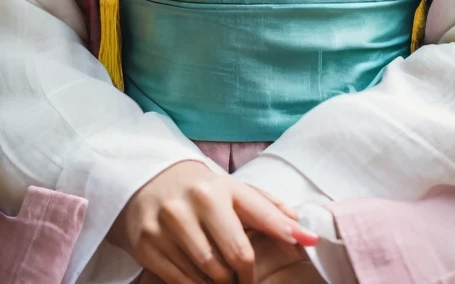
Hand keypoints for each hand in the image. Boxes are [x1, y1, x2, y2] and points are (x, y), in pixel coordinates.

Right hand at [109, 160, 319, 283]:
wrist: (147, 181)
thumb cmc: (200, 191)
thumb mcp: (233, 191)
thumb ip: (267, 209)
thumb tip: (304, 230)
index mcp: (219, 187)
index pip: (260, 218)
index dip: (285, 235)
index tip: (307, 244)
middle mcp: (193, 203)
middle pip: (235, 258)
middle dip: (245, 275)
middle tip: (245, 277)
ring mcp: (167, 224)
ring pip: (209, 275)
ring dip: (220, 282)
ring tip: (222, 275)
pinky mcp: (147, 244)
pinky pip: (182, 281)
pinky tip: (200, 277)